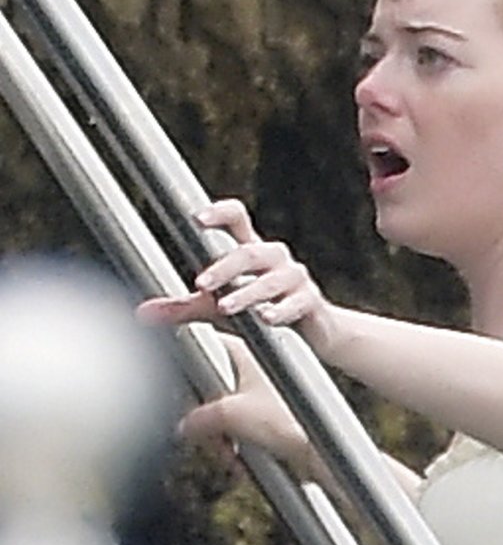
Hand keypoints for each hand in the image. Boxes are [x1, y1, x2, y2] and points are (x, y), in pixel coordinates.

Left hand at [137, 199, 333, 349]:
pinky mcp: (310, 303)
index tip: (196, 217)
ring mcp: (296, 280)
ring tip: (224, 307)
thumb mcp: (221, 308)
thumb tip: (141, 313)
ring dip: (247, 293)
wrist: (318, 331)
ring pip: (271, 280)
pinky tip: (266, 318)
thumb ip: (185, 308)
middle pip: (251, 252)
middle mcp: (276, 259)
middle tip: (201, 284)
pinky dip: (280, 311)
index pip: (238, 219)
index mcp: (253, 252)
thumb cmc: (262, 310)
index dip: (220, 213)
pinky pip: (296, 303)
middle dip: (225, 267)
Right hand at [178, 335, 310, 469]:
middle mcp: (257, 364)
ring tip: (229, 450)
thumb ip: (197, 418)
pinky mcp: (270, 412)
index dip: (188, 375)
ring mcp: (264, 388)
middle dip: (206, 417)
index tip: (184, 398)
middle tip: (209, 434)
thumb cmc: (290, 420)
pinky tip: (239, 455)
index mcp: (247, 350)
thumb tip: (184, 425)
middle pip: (210, 386)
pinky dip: (235, 440)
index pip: (201, 347)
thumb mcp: (229, 415)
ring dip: (221, 434)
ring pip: (224, 410)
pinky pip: (239, 424)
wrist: (321, 449)